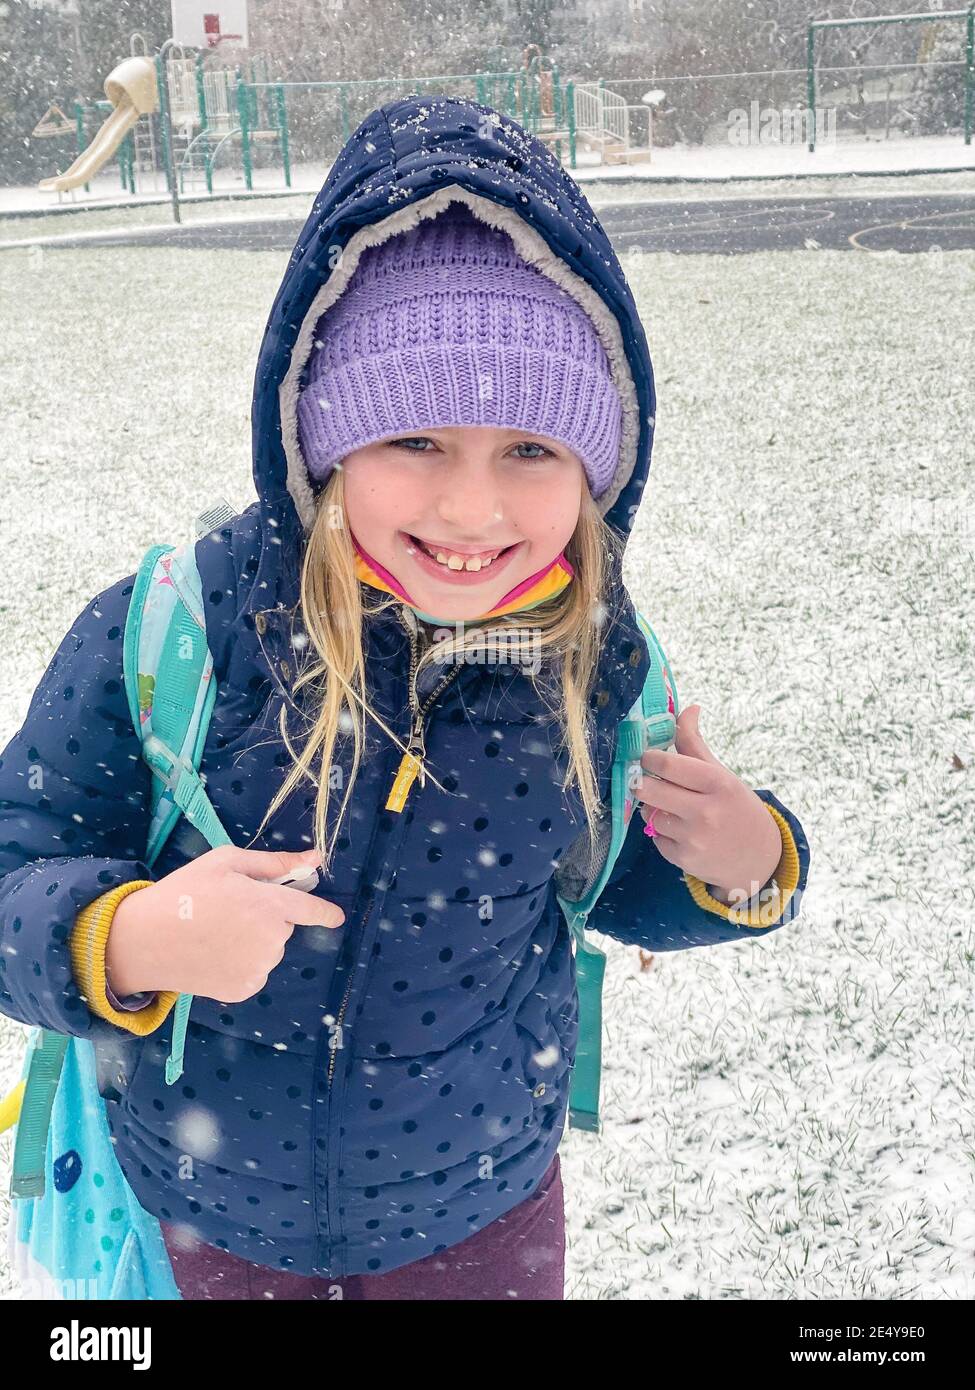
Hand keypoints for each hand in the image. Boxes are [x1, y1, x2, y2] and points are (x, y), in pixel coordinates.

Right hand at [105, 845, 344, 1001]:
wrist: (144, 940)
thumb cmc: (185, 892)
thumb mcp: (226, 863)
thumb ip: (275, 863)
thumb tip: (315, 859)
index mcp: (270, 906)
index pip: (312, 911)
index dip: (326, 913)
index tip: (336, 917)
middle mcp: (271, 940)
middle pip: (282, 927)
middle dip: (265, 917)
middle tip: (228, 911)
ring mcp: (257, 969)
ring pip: (267, 950)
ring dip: (252, 942)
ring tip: (215, 934)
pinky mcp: (242, 990)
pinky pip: (253, 972)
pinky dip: (240, 964)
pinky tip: (213, 955)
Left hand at [635, 705, 781, 902]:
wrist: (758, 858)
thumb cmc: (737, 808)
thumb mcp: (721, 775)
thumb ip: (696, 744)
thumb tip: (688, 708)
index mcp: (716, 783)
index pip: (667, 764)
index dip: (649, 757)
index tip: (647, 757)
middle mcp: (705, 811)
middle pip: (648, 789)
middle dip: (641, 781)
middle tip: (646, 779)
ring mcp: (692, 838)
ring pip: (648, 813)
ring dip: (652, 807)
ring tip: (671, 807)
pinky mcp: (682, 859)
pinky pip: (655, 837)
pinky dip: (661, 831)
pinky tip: (680, 830)